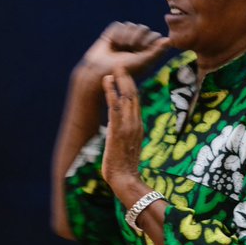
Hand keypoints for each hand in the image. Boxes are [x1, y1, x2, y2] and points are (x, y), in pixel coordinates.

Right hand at [74, 22, 167, 85]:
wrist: (101, 71)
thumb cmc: (124, 71)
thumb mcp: (144, 62)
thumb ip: (157, 51)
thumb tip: (169, 40)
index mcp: (147, 49)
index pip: (154, 35)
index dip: (148, 42)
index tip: (141, 53)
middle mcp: (137, 41)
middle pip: (143, 28)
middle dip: (136, 39)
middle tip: (129, 50)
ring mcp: (125, 36)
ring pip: (131, 25)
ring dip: (126, 38)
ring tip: (119, 48)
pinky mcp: (113, 32)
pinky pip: (119, 25)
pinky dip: (116, 35)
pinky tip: (112, 44)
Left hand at [100, 67, 145, 186]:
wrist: (125, 180)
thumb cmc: (125, 167)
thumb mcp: (128, 147)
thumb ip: (127, 136)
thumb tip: (121, 131)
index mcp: (138, 127)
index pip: (136, 102)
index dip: (131, 87)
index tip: (125, 76)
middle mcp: (136, 123)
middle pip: (134, 96)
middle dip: (127, 79)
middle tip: (120, 64)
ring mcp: (128, 126)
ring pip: (126, 97)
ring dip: (120, 81)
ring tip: (114, 68)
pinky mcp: (118, 130)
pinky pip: (115, 106)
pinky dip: (111, 91)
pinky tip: (107, 82)